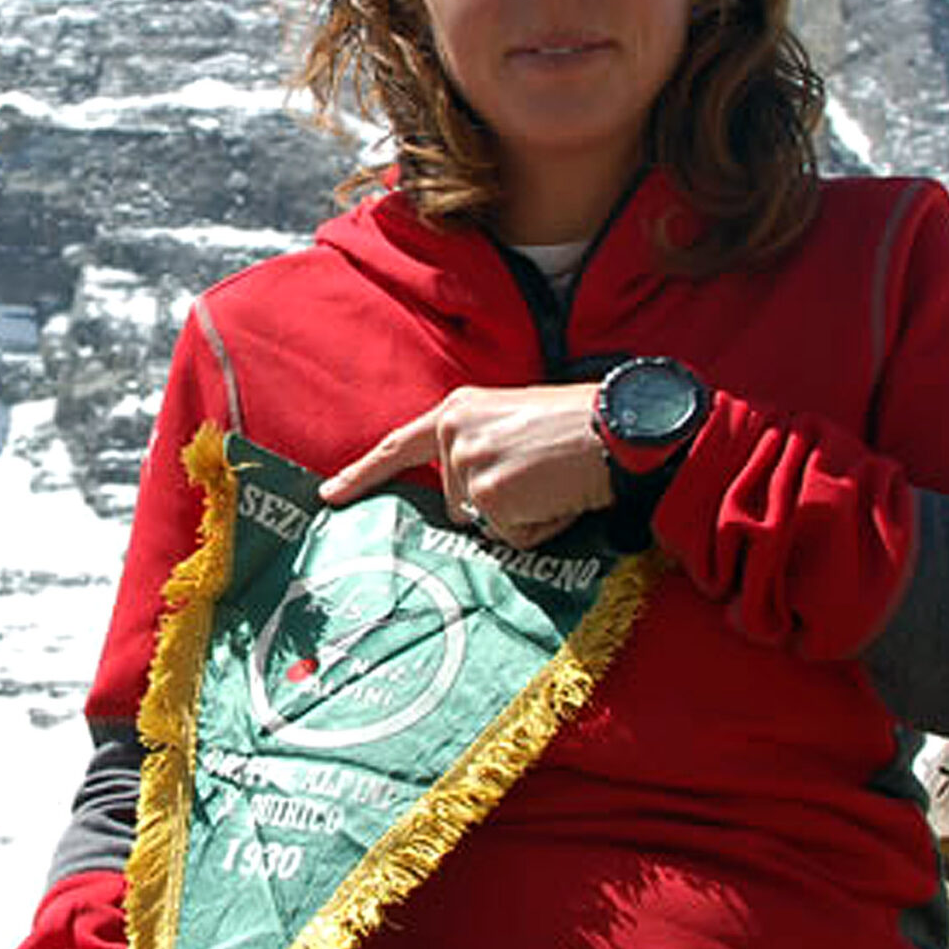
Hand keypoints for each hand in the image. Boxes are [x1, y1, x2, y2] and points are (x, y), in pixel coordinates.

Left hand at [318, 384, 611, 549]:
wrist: (619, 426)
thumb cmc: (578, 424)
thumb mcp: (512, 417)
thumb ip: (475, 443)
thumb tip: (463, 497)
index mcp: (457, 411)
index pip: (398, 446)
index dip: (363, 474)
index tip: (329, 496)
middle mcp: (453, 434)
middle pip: (455, 501)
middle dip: (496, 501)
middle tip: (540, 474)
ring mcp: (468, 466)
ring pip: (484, 522)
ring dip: (521, 515)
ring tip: (552, 482)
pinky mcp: (490, 496)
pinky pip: (511, 538)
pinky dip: (540, 528)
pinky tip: (559, 497)